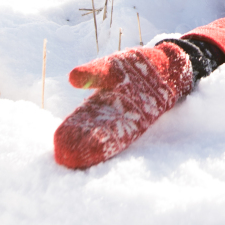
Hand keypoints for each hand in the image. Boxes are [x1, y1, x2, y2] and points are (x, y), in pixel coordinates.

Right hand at [53, 43, 193, 168]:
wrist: (166, 66)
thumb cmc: (134, 66)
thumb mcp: (111, 67)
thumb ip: (94, 73)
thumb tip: (72, 76)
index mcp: (100, 102)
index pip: (81, 120)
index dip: (70, 130)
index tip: (58, 141)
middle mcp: (111, 115)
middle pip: (92, 132)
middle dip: (79, 144)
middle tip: (64, 158)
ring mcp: (128, 118)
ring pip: (107, 135)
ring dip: (94, 147)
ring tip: (78, 159)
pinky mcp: (145, 120)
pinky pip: (127, 133)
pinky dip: (115, 141)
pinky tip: (103, 149)